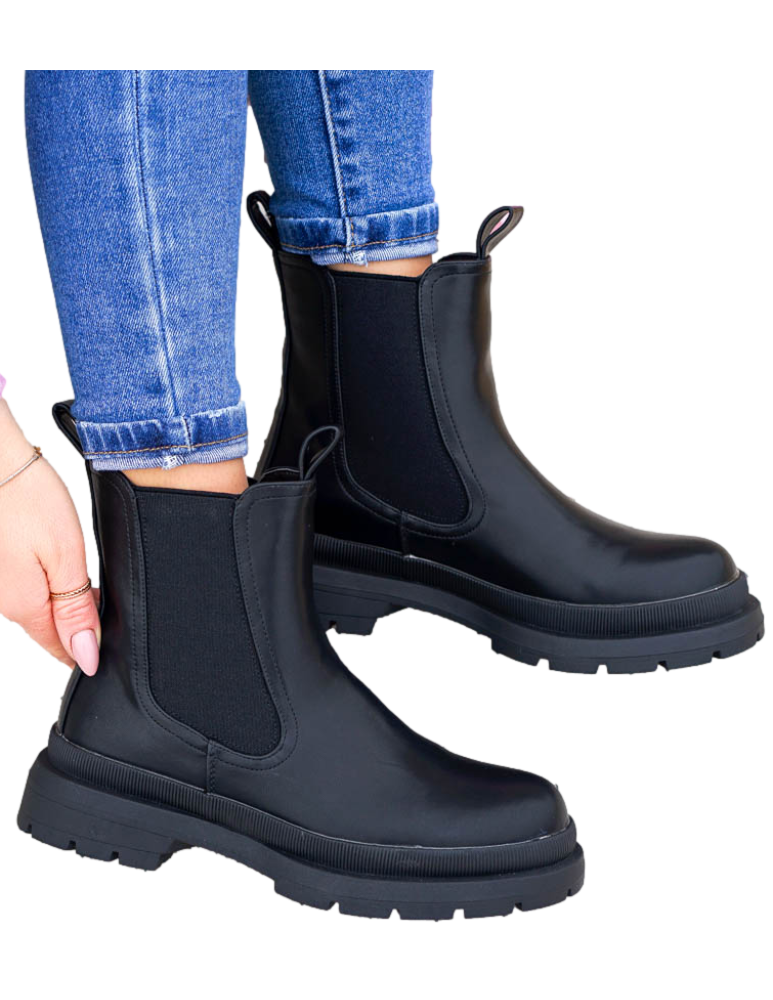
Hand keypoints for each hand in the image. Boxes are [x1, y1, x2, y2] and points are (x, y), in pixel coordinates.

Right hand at [0, 398, 99, 672]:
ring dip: (60, 595)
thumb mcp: (67, 556)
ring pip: (35, 603)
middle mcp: (3, 601)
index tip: (105, 645)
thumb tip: (85, 656)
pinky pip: (22, 582)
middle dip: (76, 620)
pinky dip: (44, 576)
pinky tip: (54, 553)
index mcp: (24, 606)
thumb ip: (75, 609)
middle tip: (101, 598)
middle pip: (47, 626)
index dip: (84, 648)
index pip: (58, 647)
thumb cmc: (30, 498)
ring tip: (81, 572)